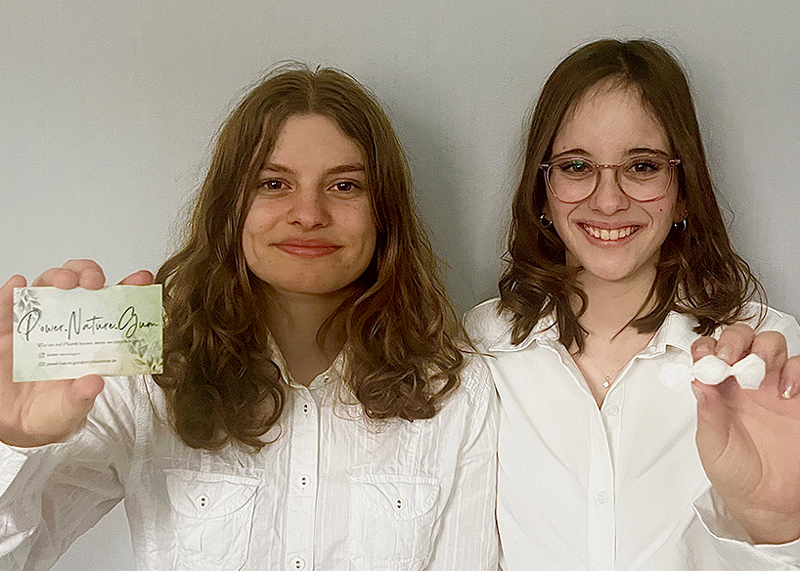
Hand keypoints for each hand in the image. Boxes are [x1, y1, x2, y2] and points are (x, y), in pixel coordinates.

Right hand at [0, 259, 152, 447]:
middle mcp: (63, 323)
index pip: (111, 305)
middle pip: (77, 284)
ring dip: (56, 277)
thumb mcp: (71, 407)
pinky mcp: (5, 331)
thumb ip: (81, 396)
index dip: (127, 288)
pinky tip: (17, 286)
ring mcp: (34, 324)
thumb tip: (95, 383)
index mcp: (89, 338)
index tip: (142, 278)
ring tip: (65, 282)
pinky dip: (10, 294)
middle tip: (94, 282)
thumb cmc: (51, 411)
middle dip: (87, 274)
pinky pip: (6, 307)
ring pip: (45, 287)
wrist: (17, 426)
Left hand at [692, 323, 799, 543]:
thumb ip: (707, 412)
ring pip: (771, 345)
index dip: (706, 347)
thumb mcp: (710, 444)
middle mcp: (745, 383)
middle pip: (742, 339)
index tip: (703, 357)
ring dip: (763, 348)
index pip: (709, 352)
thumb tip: (697, 380)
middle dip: (734, 339)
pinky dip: (795, 371)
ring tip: (756, 370)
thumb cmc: (735, 473)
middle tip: (728, 357)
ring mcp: (774, 387)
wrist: (767, 502)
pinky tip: (786, 392)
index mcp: (718, 389)